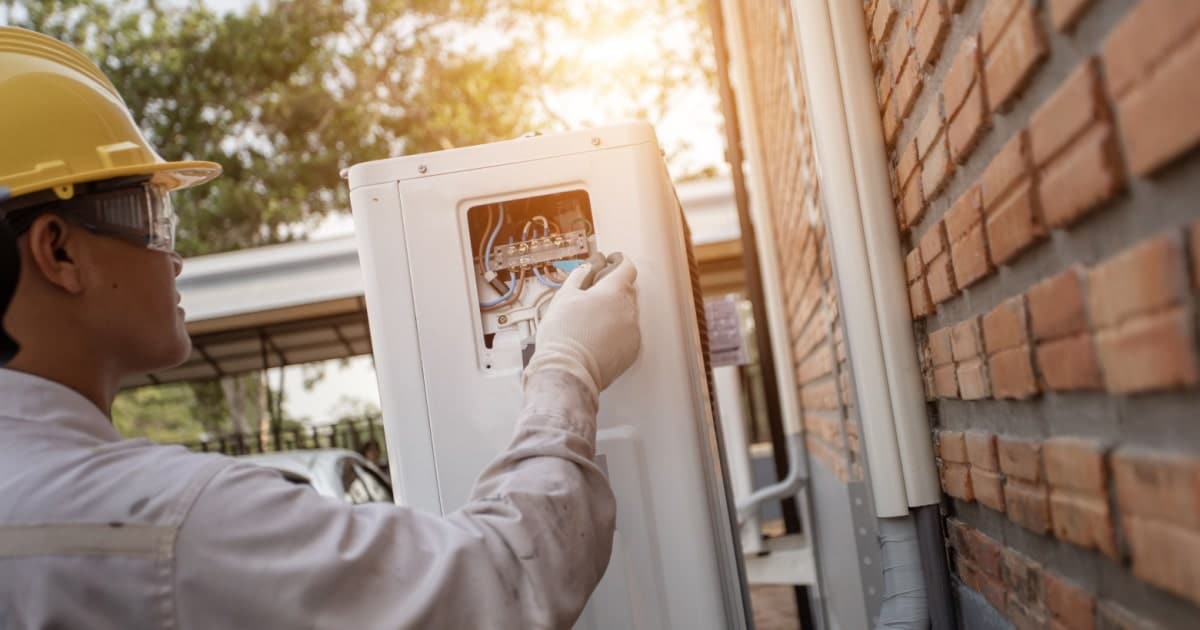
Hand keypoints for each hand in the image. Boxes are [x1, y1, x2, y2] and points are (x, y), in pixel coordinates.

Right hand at [524, 256, 640, 399]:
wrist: (567, 371)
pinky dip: (617, 332)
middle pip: (627, 290)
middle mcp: (629, 310)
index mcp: (614, 292)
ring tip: (591, 321)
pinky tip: (598, 338)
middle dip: (613, 289)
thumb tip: (587, 268)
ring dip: (614, 312)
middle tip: (594, 294)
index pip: (627, 267)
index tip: (613, 261)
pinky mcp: (632, 351)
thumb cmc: (563, 335)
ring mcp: (633, 331)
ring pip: (627, 313)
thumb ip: (579, 277)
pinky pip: (627, 333)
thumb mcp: (564, 297)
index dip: (619, 262)